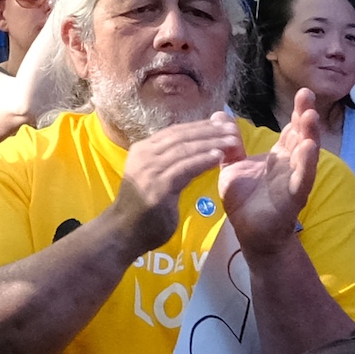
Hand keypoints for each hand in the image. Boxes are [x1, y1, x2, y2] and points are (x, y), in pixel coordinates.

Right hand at [110, 113, 243, 253]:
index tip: (219, 123)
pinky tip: (218, 157)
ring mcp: (151, 169)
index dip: (198, 126)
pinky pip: (185, 167)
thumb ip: (166, 163)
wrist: (123, 229)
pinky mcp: (160, 185)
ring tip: (231, 142)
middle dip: (208, 131)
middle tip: (231, 128)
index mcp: (142, 149)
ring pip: (185, 149)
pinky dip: (203, 160)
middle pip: (181, 136)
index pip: (173, 131)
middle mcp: (145, 154)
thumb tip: (191, 151)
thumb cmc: (140, 206)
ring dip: (211, 143)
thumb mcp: (151, 176)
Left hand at [220, 89, 317, 259]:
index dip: (297, 112)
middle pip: (302, 137)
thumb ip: (229, 143)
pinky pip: (301, 180)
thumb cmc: (245, 199)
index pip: (291, 130)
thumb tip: (219, 116)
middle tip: (308, 94)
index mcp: (278, 157)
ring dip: (309, 136)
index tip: (303, 91)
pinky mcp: (292, 198)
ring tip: (311, 117)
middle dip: (306, 117)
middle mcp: (290, 166)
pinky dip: (305, 165)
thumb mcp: (232, 166)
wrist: (249, 232)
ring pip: (306, 156)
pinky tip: (308, 149)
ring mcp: (294, 182)